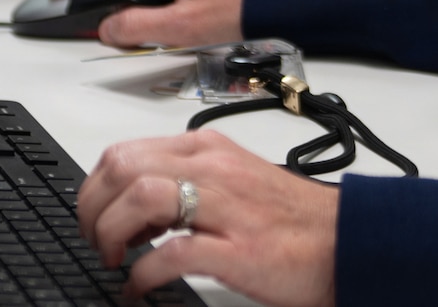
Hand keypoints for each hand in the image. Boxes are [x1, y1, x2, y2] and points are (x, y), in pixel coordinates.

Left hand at [80, 130, 336, 306]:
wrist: (345, 241)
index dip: (95, 188)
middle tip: (96, 241)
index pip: (124, 152)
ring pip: (140, 198)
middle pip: (122, 168)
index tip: (95, 216)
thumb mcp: (233, 180)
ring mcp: (226, 207)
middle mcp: (214, 168)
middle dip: (93, 209)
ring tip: (115, 259)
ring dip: (111, 233)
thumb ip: (189, 178)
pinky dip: (142, 274)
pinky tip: (139, 288)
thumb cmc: (291, 218)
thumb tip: (135, 200)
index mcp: (209, 149)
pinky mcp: (238, 249)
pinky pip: (172, 254)